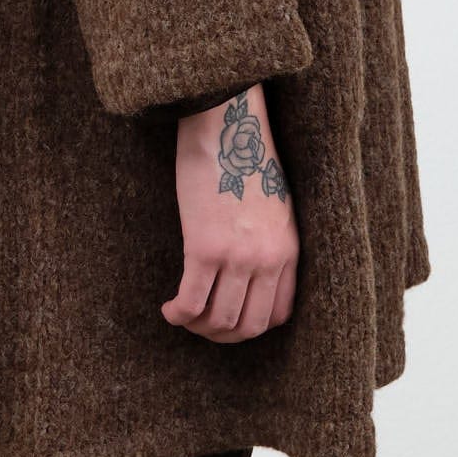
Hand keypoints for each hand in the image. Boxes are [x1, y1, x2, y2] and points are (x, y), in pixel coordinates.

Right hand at [160, 84, 298, 341]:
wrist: (227, 122)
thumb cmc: (244, 154)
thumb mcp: (273, 203)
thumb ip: (268, 238)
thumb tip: (246, 263)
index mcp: (289, 249)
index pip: (279, 314)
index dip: (249, 325)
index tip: (228, 317)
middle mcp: (268, 259)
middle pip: (249, 326)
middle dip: (221, 335)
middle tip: (200, 325)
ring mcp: (238, 256)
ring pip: (219, 321)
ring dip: (197, 327)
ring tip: (181, 314)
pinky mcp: (205, 247)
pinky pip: (192, 302)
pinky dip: (178, 314)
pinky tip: (168, 308)